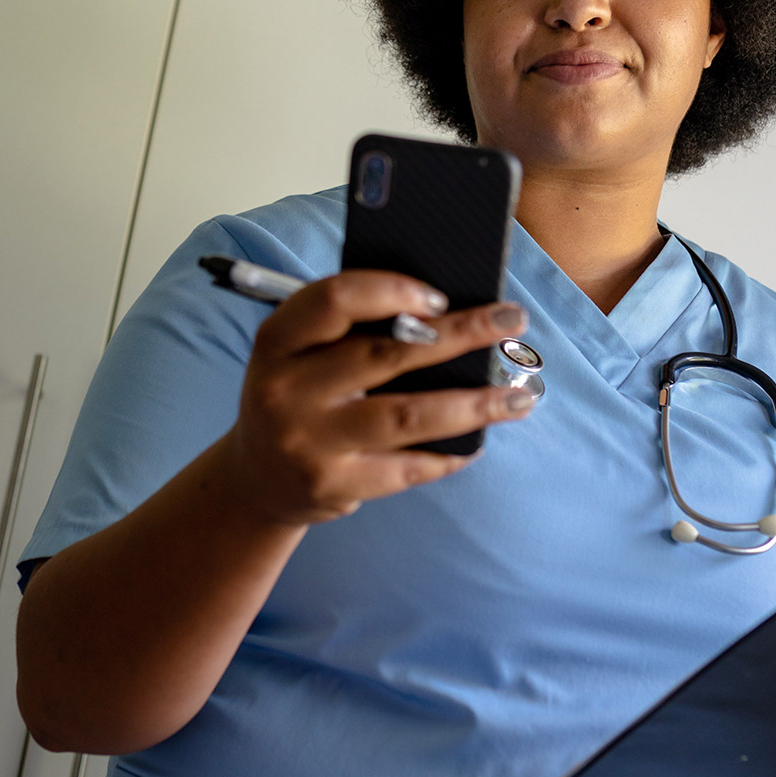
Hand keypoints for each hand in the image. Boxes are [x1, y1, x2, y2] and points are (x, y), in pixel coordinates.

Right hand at [222, 269, 531, 525]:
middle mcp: (285, 390)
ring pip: (407, 416)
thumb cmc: (298, 397)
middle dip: (460, 335)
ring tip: (519, 396)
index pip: (335, 300)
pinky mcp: (332, 486)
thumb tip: (448, 311)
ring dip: (473, 404)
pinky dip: (449, 454)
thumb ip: (351, 329)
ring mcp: (308, 442)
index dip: (392, 290)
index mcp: (277, 341)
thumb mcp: (299, 354)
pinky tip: (478, 441)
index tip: (442, 296)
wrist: (255, 479)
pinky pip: (407, 467)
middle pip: (385, 355)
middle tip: (511, 321)